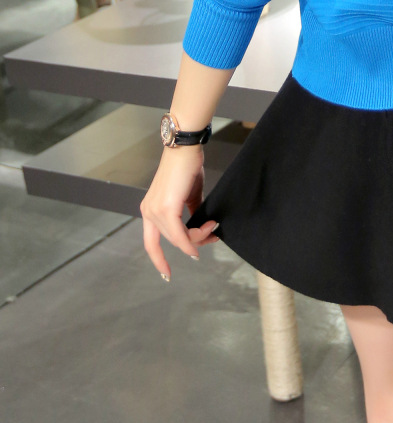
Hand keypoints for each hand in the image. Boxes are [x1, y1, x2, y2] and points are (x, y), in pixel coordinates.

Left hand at [140, 145, 218, 281]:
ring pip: (178, 238)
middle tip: (212, 235)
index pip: (151, 243)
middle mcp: (148, 212)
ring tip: (213, 226)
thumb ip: (190, 212)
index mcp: (150, 209)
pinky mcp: (166, 208)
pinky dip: (193, 239)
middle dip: (195, 242)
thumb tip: (200, 227)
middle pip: (172, 241)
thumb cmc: (186, 167)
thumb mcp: (188, 195)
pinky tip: (207, 234)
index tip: (167, 274)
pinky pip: (180, 234)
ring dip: (199, 237)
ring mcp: (155, 211)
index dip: (159, 260)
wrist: (185, 149)